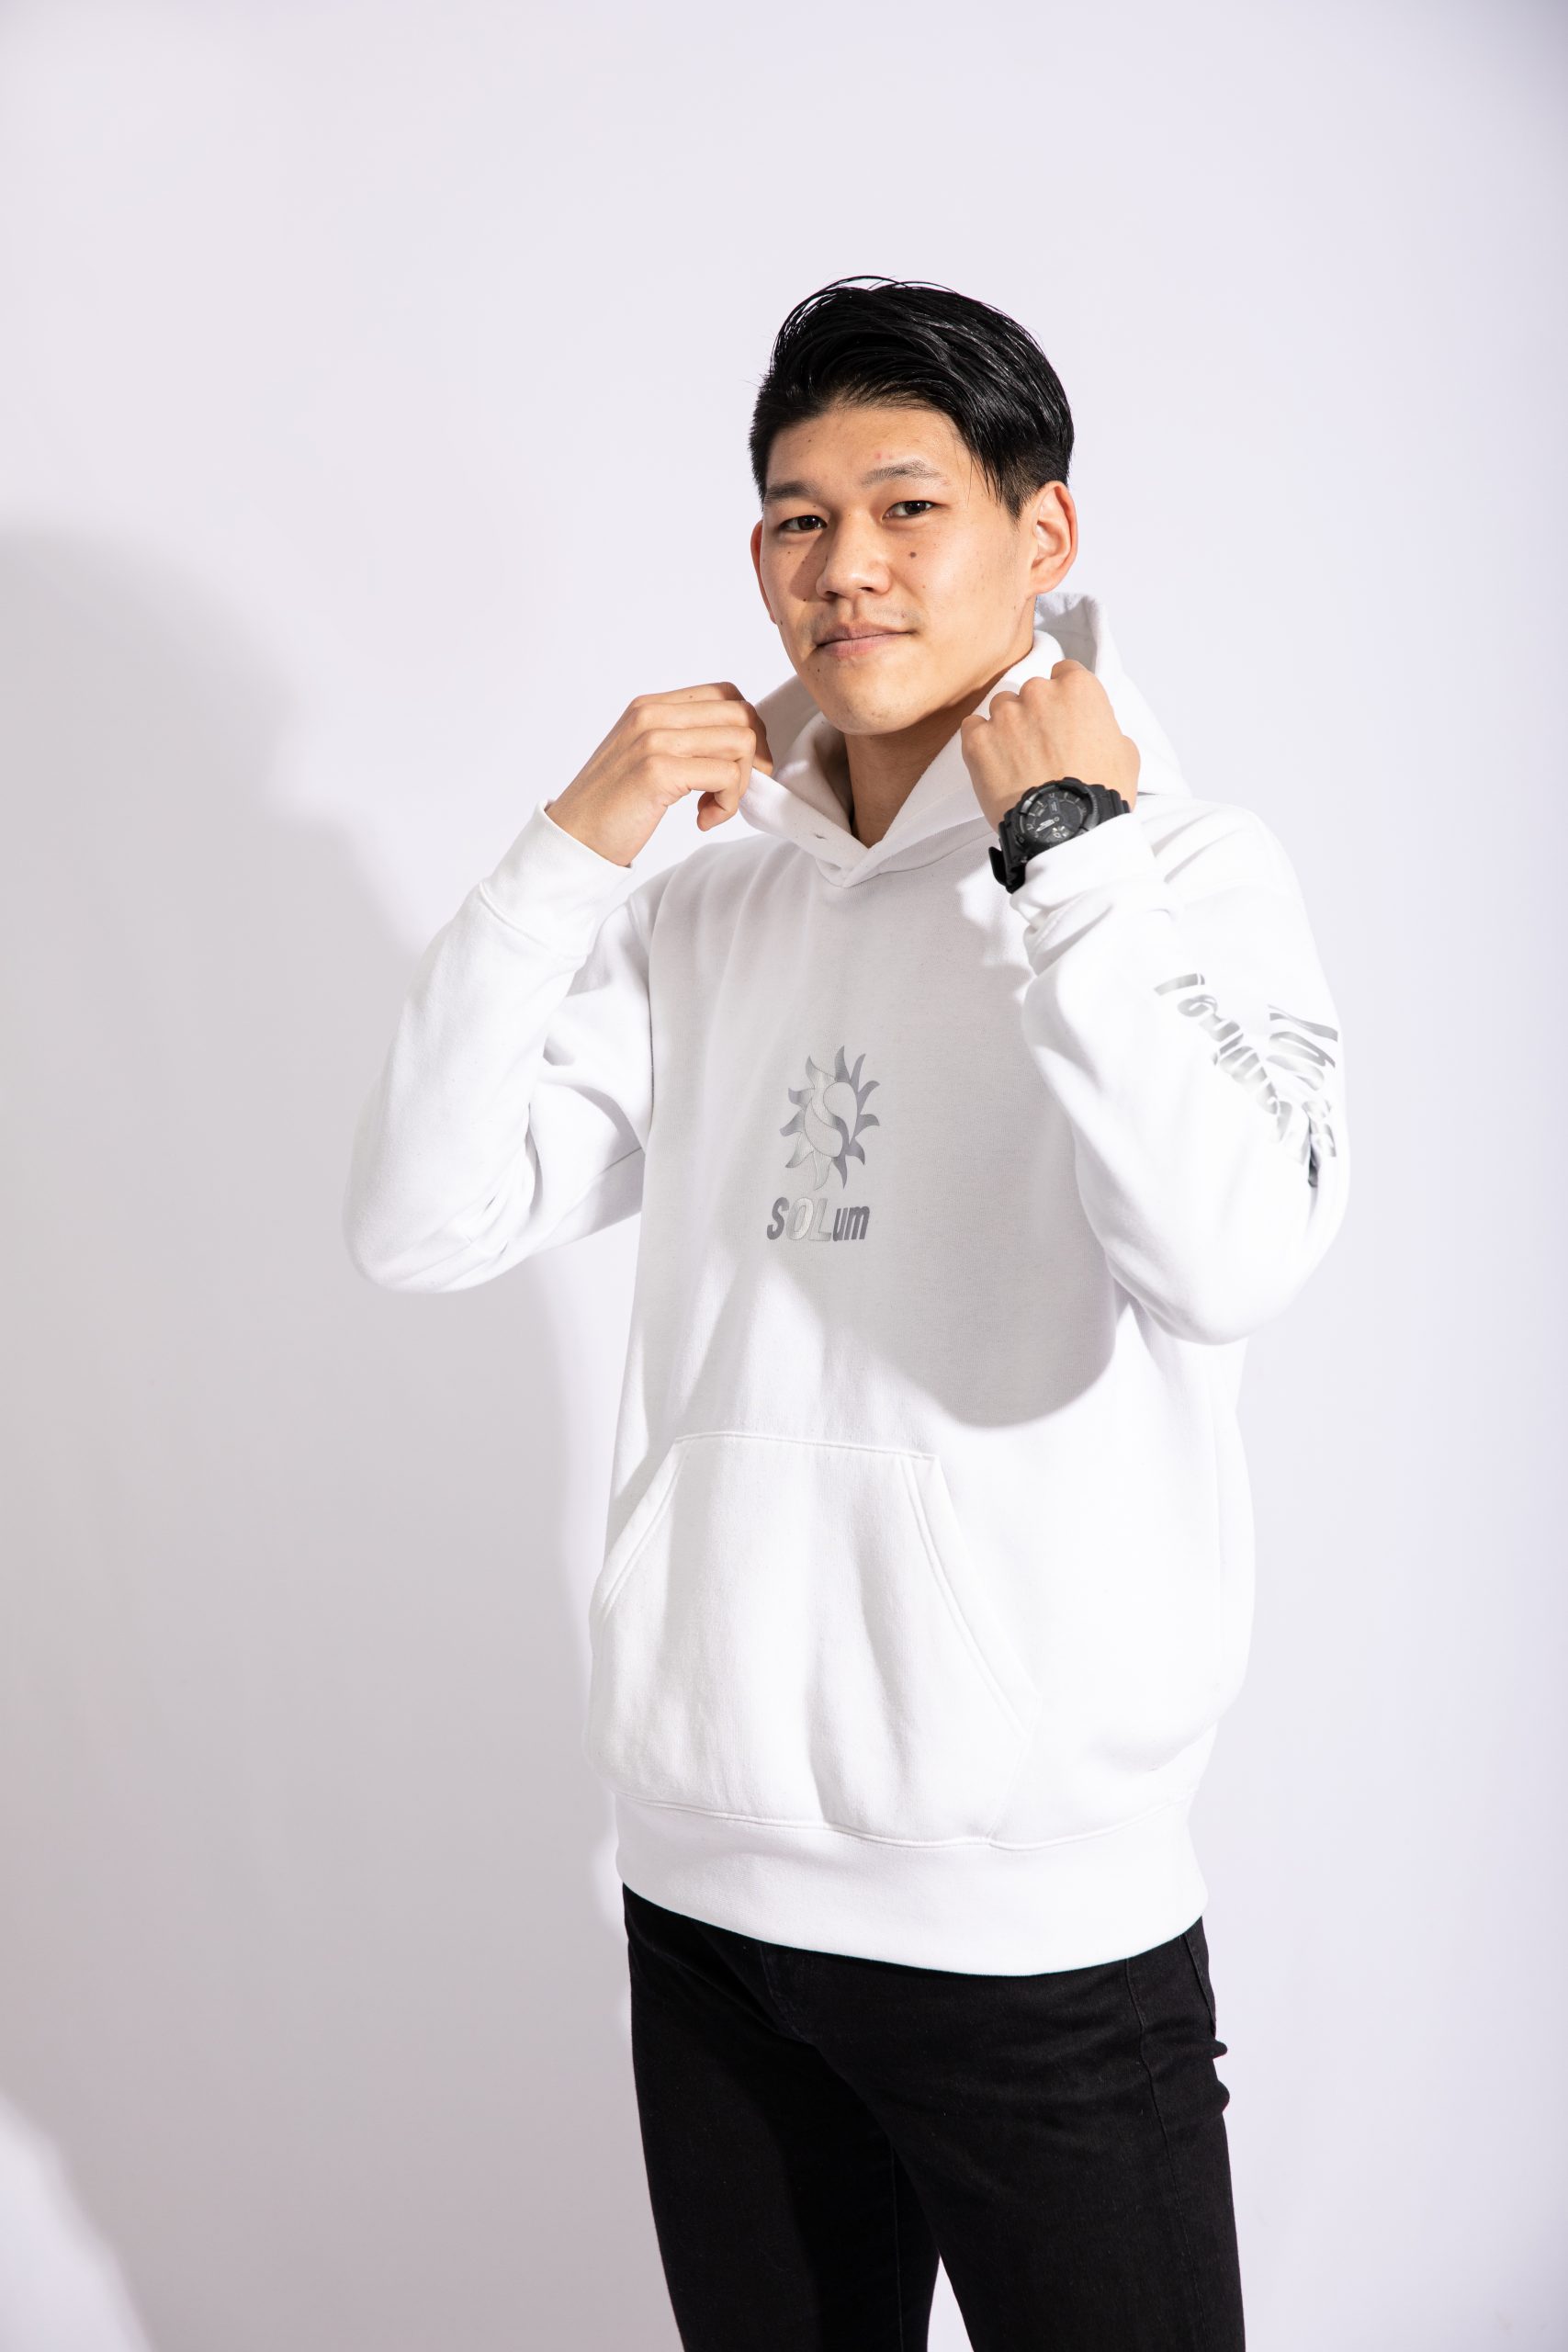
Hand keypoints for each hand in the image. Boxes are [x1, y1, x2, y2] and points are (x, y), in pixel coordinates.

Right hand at [544, 683, 774, 866]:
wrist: (572, 838)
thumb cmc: (610, 807)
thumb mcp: (644, 758)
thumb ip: (682, 741)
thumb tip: (739, 746)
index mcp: (650, 706)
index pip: (726, 695)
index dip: (747, 732)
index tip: (735, 769)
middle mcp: (652, 714)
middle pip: (741, 715)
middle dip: (752, 759)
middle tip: (730, 793)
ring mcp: (654, 740)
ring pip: (741, 742)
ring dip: (740, 784)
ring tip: (712, 808)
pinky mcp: (658, 771)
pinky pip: (726, 776)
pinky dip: (727, 804)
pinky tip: (702, 821)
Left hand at [959, 660, 1139, 831]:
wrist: (1066, 830)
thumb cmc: (1098, 795)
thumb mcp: (1125, 753)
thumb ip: (1105, 727)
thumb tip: (1095, 729)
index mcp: (1078, 689)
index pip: (1064, 673)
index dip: (1063, 697)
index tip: (1061, 715)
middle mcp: (1039, 693)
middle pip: (1032, 691)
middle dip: (1036, 714)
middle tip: (1043, 748)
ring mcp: (1006, 715)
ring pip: (1001, 707)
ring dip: (1008, 727)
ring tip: (1018, 761)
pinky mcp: (978, 740)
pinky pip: (972, 727)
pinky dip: (981, 742)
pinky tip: (994, 763)